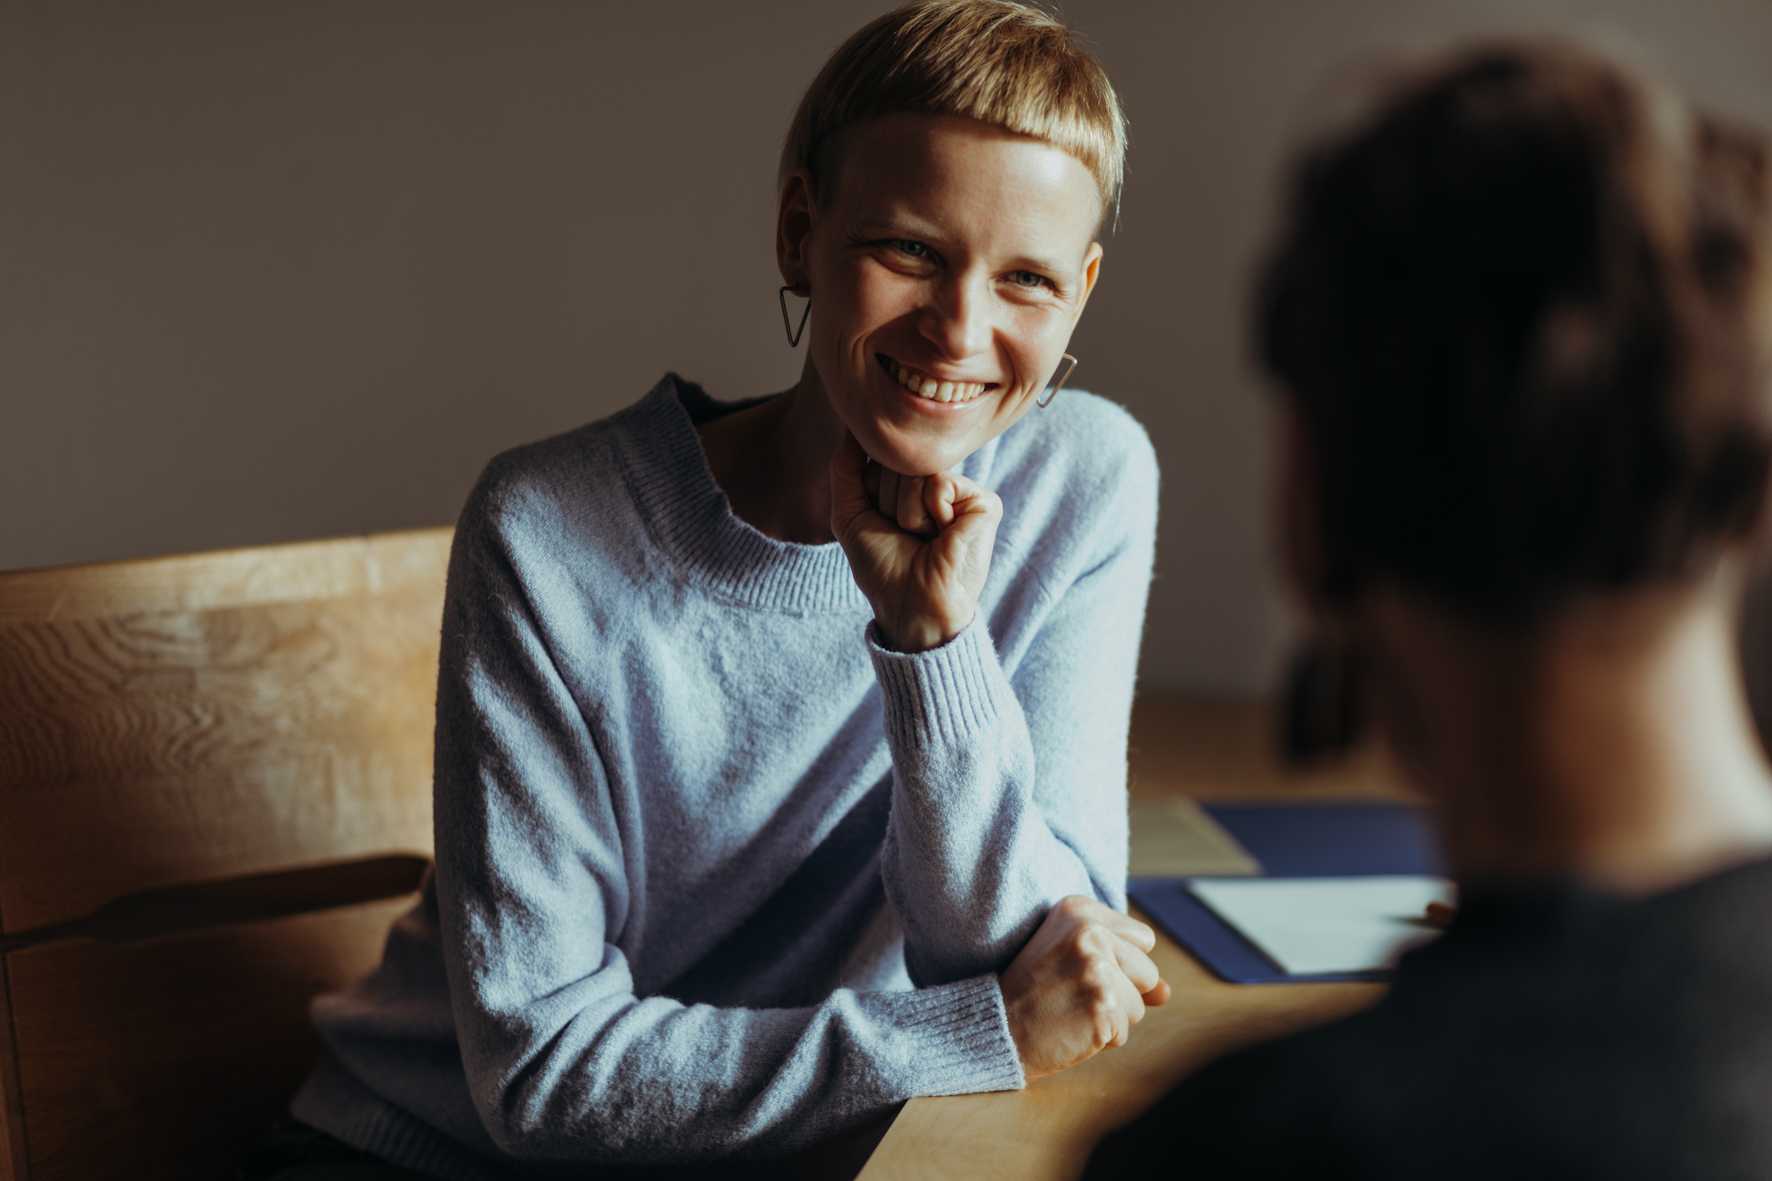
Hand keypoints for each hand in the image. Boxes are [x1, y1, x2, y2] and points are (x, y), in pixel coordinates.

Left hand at [829, 430, 1002, 652]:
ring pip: (916, 470)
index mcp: (912, 486)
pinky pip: (939, 482)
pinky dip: (930, 514)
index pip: (880, 456)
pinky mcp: (984, 502)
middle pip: (897, 459)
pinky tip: (942, 536)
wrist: (911, 606)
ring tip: (923, 537)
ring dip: (907, 513)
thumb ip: (846, 466)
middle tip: (906, 535)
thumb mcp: (851, 512)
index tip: (882, 523)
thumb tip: (851, 424)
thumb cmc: (883, 567)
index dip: (871, 492)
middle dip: (888, 502)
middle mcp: (939, 483)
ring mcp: (964, 491)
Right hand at [999, 896, 1172, 1082]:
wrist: (994, 1026)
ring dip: (1111, 1017)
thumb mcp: (1069, 956)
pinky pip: (1125, 1030)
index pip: (1141, 939)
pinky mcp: (1103, 1005)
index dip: (1117, 964)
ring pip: (1140, 1005)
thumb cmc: (1030, 992)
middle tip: (1071, 992)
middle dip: (1120, 992)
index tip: (1076, 969)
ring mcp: (1097, 967)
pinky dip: (1102, 1038)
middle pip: (1147, 972)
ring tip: (1069, 1009)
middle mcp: (1090, 931)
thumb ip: (1123, 964)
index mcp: (1079, 909)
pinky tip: (1070, 1027)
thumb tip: (1167, 993)